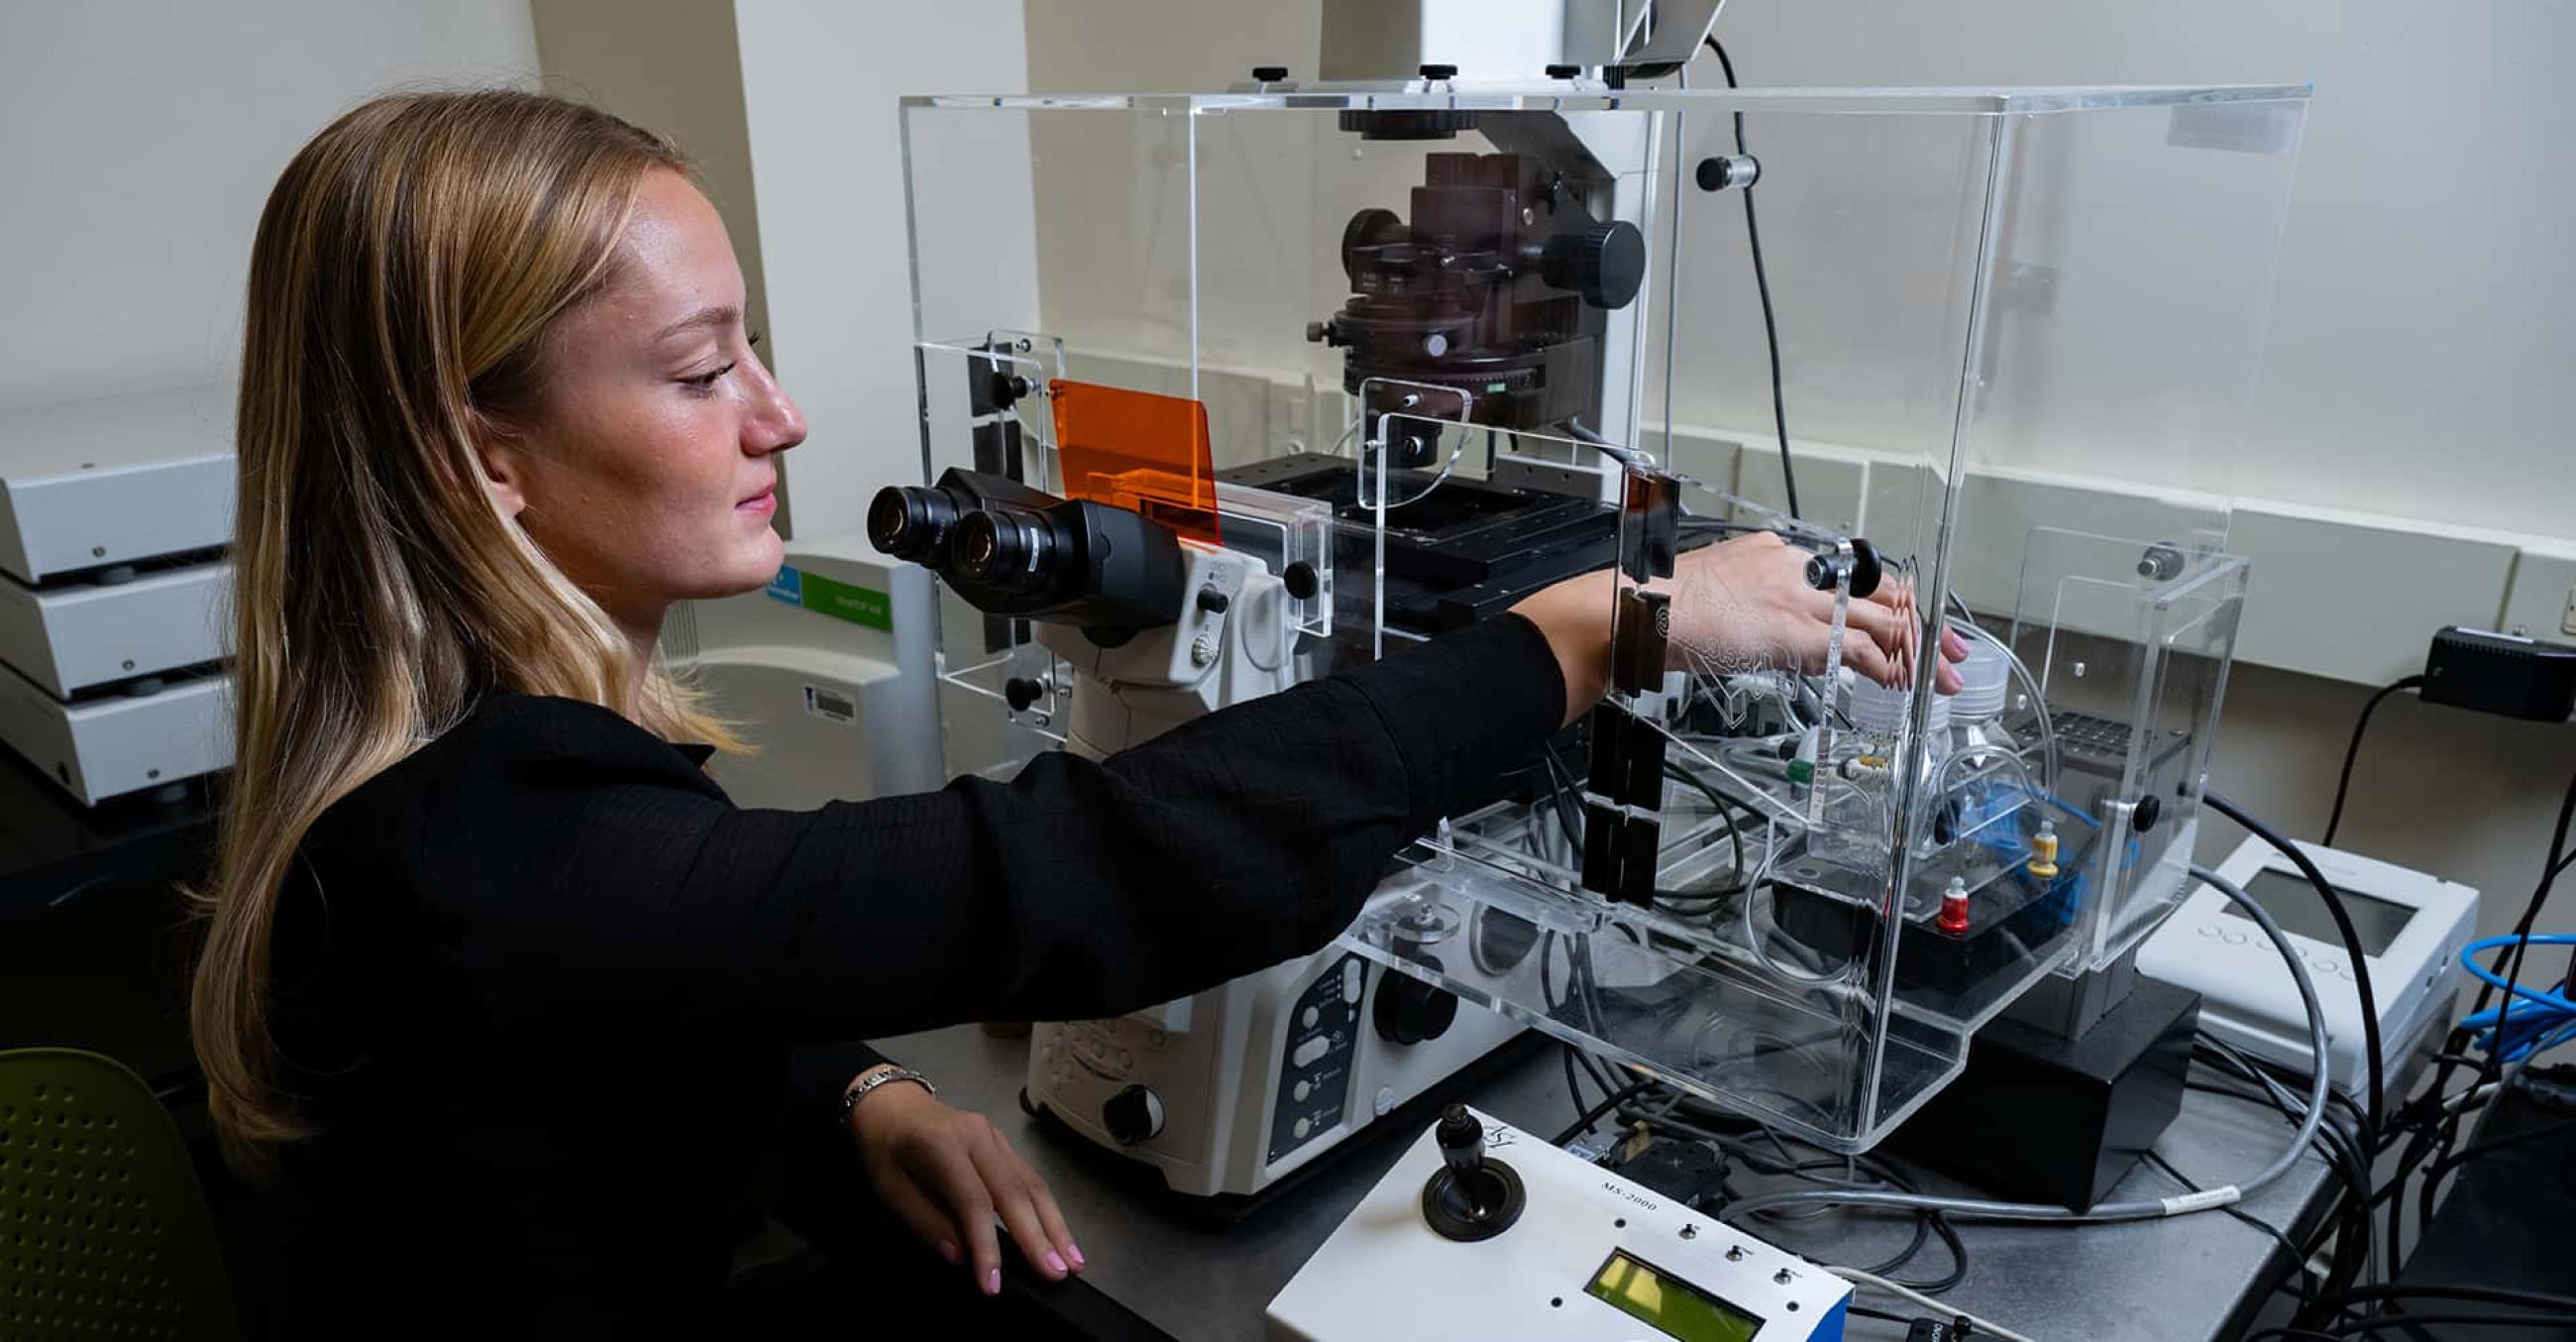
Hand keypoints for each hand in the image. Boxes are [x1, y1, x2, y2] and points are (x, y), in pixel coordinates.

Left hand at [845, 1069, 1082, 1296]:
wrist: (891, 1104)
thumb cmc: (885, 1148)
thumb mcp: (889, 1189)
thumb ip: (926, 1222)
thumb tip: (960, 1256)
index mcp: (942, 1146)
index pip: (974, 1202)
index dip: (988, 1247)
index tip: (994, 1284)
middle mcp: (977, 1136)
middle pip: (1015, 1192)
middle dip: (1038, 1237)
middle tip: (1055, 1273)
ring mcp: (995, 1137)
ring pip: (1033, 1184)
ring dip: (1055, 1225)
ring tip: (1072, 1261)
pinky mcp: (1003, 1143)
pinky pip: (1030, 1178)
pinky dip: (1048, 1210)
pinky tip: (1060, 1234)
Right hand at [1512, 531, 1967, 724]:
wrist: (1641, 611)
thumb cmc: (1664, 610)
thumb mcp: (1721, 590)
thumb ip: (1758, 602)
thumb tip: (1774, 630)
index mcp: (1781, 552)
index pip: (1855, 574)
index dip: (1894, 598)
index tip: (1915, 618)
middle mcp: (1800, 567)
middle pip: (1881, 592)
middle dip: (1924, 626)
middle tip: (1954, 651)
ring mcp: (1801, 598)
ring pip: (1881, 621)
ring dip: (1918, 653)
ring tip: (1942, 679)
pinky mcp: (1796, 632)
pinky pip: (1859, 651)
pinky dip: (1887, 669)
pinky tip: (1903, 685)